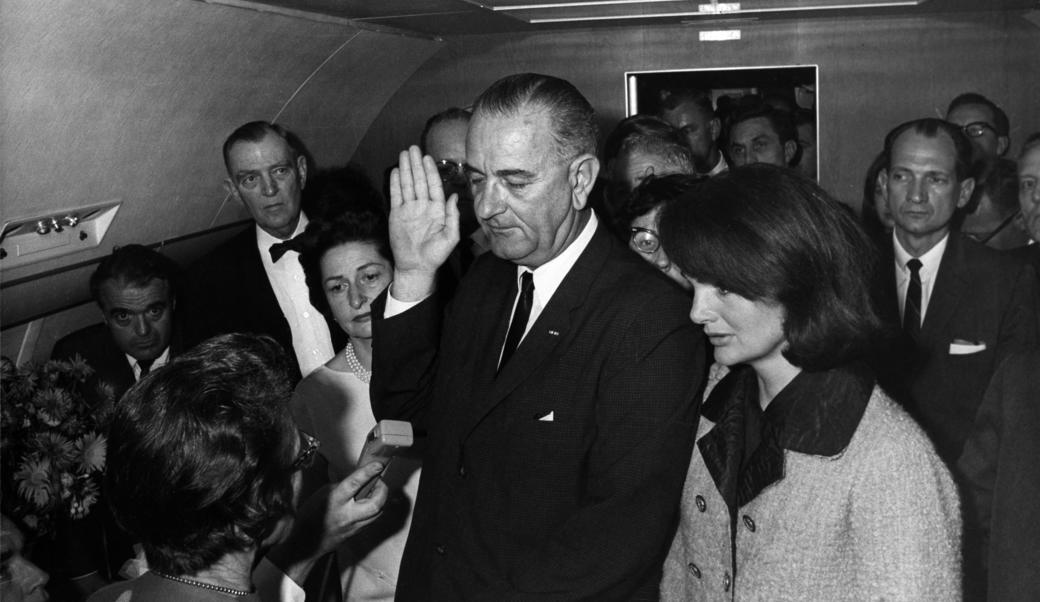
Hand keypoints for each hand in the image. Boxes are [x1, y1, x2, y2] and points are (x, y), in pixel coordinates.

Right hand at [264, 462, 388, 583]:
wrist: (306, 544)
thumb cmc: (310, 516)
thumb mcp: (322, 494)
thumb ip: (341, 486)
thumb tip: (356, 481)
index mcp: (335, 501)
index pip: (355, 484)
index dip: (368, 472)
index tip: (378, 464)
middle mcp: (348, 514)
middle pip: (376, 504)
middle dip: (383, 490)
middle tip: (379, 480)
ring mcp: (354, 526)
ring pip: (378, 512)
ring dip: (381, 499)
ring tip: (375, 490)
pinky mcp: (357, 532)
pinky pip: (372, 518)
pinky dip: (375, 508)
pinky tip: (369, 502)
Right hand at [389, 146, 460, 300]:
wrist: (416, 266)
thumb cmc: (436, 254)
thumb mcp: (451, 237)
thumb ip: (453, 217)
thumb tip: (453, 196)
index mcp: (437, 209)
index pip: (433, 186)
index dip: (430, 171)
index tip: (427, 157)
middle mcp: (423, 206)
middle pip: (419, 181)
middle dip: (416, 164)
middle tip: (413, 148)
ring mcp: (410, 209)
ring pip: (407, 185)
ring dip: (406, 169)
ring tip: (404, 154)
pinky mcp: (397, 214)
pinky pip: (396, 196)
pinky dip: (396, 183)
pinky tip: (396, 171)